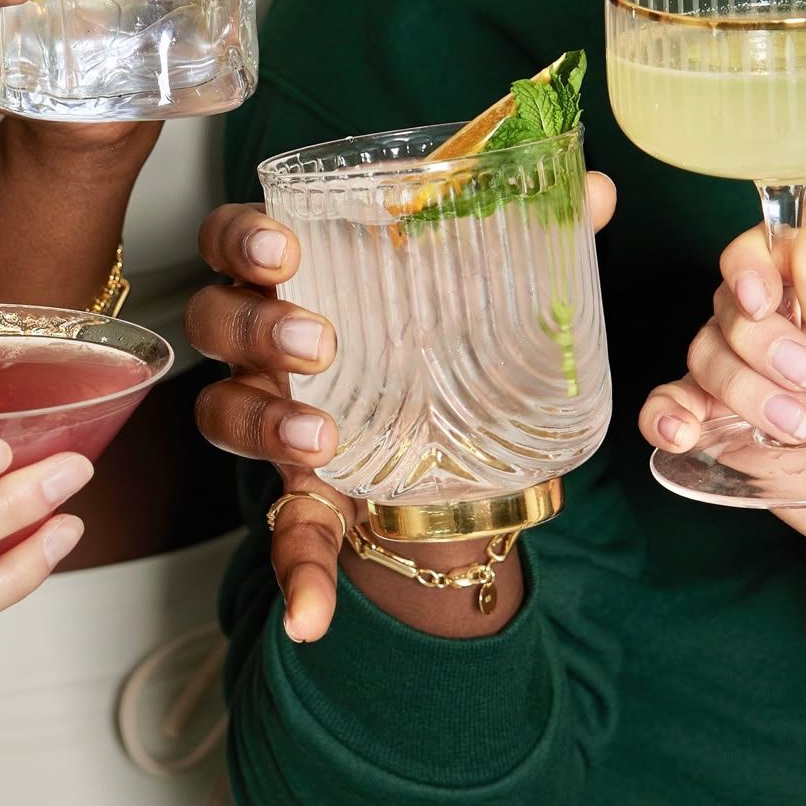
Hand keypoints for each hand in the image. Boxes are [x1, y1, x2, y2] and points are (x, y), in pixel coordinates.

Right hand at [187, 173, 617, 641]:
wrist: (458, 450)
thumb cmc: (445, 343)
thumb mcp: (483, 290)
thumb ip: (532, 238)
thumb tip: (591, 189)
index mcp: (300, 282)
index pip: (232, 242)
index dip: (240, 239)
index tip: (283, 247)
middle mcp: (266, 348)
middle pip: (214, 321)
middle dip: (255, 327)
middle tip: (318, 341)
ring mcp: (274, 423)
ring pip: (224, 415)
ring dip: (265, 426)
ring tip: (322, 441)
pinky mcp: (303, 498)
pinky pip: (283, 538)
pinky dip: (297, 576)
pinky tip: (312, 616)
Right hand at [641, 191, 805, 555]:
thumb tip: (804, 247)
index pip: (792, 231)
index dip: (764, 251)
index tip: (767, 294)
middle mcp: (795, 318)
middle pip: (734, 295)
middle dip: (760, 339)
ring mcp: (756, 370)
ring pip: (705, 349)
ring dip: (742, 388)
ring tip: (797, 427)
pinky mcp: (728, 423)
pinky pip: (674, 405)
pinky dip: (666, 415)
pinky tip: (683, 433)